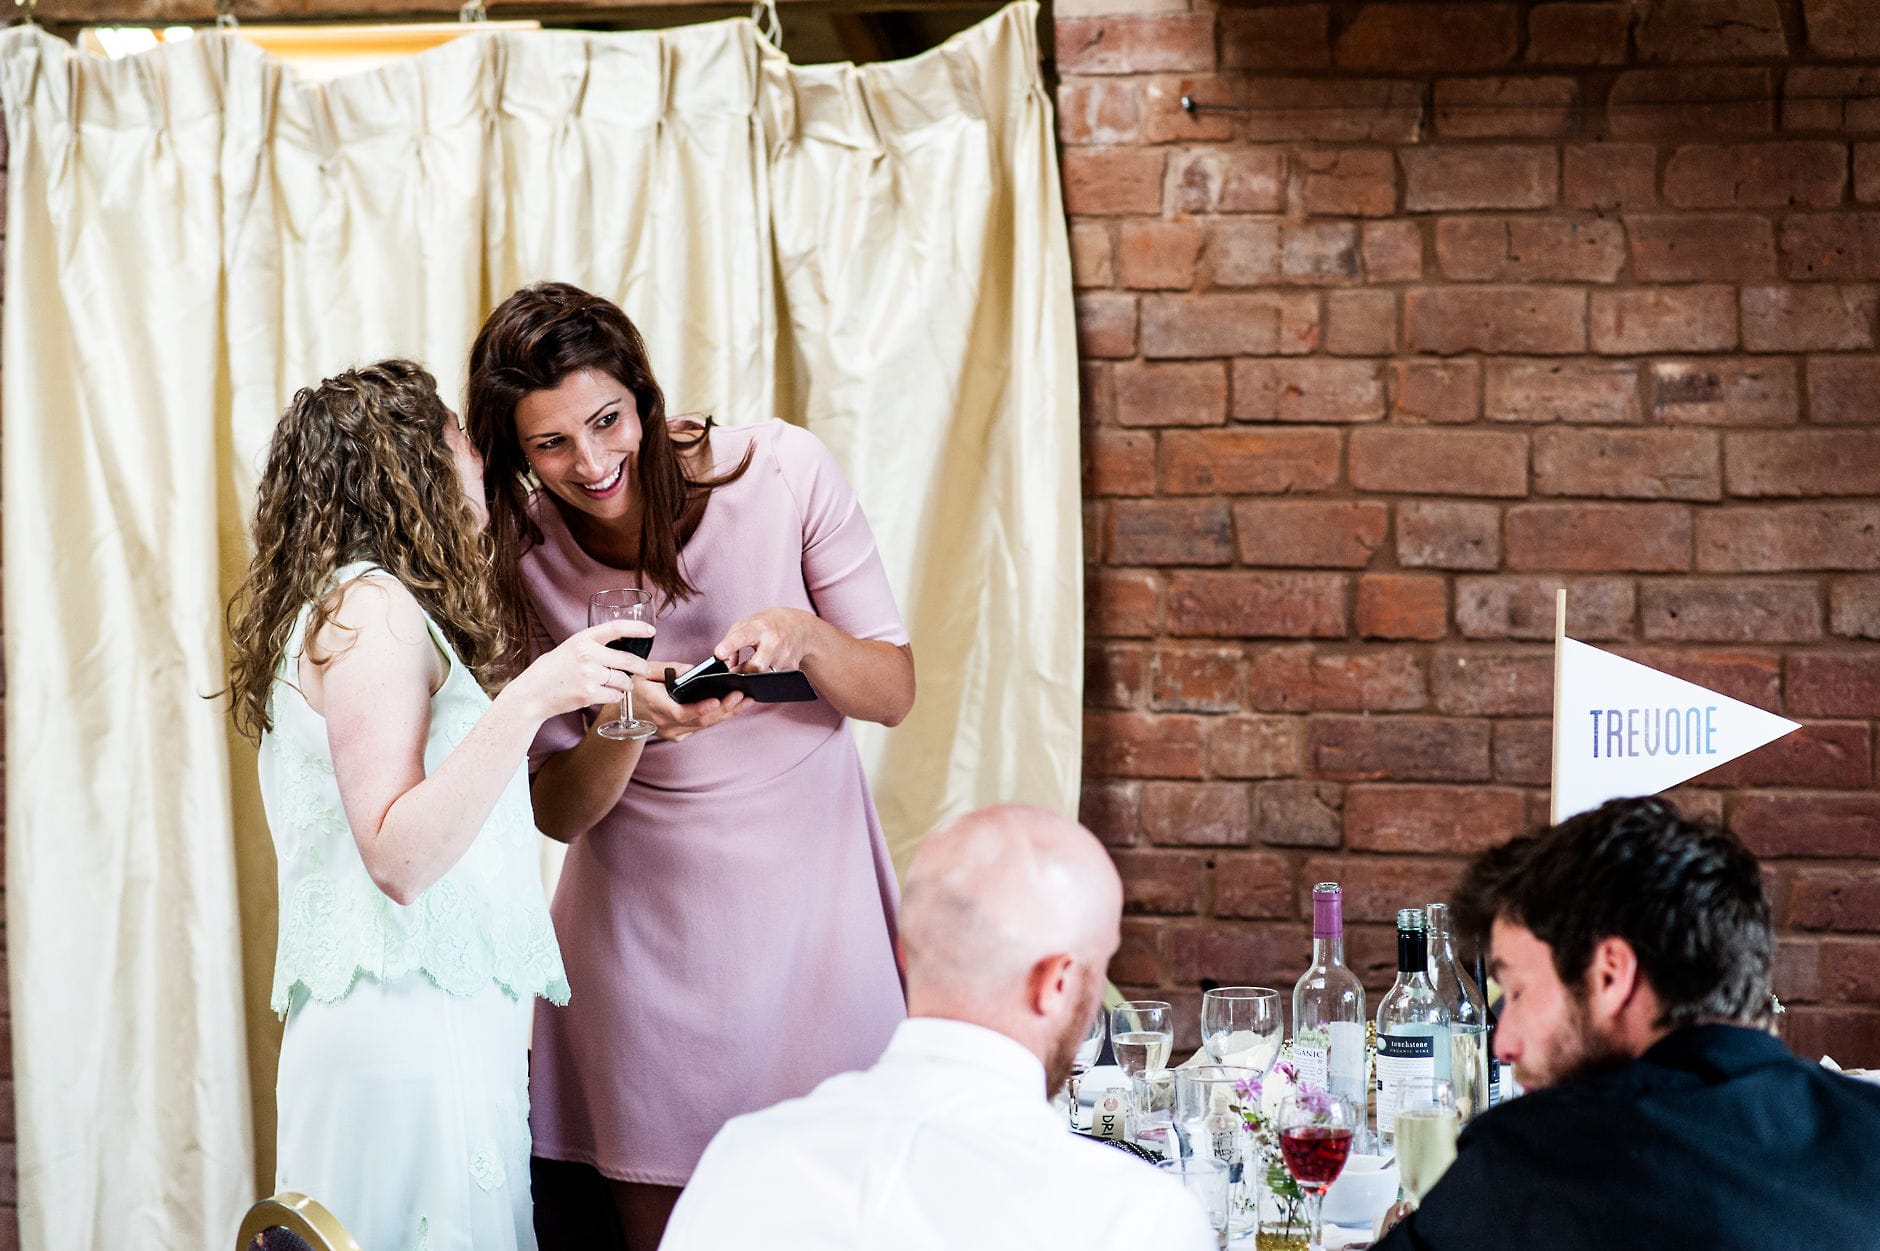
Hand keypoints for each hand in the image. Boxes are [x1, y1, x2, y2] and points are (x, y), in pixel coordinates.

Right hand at [512, 619, 651, 718]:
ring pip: (623, 680)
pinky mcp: (589, 694)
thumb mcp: (570, 648)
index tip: (651, 631)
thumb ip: (592, 646)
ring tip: (621, 685)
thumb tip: (620, 648)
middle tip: (643, 669)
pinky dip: (616, 696)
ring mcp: (589, 675)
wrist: (532, 693)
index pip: (616, 628)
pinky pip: (615, 695)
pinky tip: (608, 694)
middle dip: (640, 666)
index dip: (637, 628)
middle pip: (627, 659)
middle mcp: (587, 654)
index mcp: (583, 639)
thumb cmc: (551, 670)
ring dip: (627, 684)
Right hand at [632, 667, 750, 741]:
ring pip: (705, 724)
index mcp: (656, 706)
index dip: (700, 708)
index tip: (717, 700)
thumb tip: (692, 670)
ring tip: (747, 699)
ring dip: (728, 713)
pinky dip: (719, 716)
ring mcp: (673, 732)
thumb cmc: (635, 688)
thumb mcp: (645, 672)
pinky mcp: (679, 735)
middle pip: (700, 720)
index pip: (681, 712)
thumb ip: (668, 669)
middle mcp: (666, 724)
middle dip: (724, 708)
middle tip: (743, 695)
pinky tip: (735, 707)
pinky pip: (702, 726)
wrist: (624, 711)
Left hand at [714, 607, 823, 672]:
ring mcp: (785, 655)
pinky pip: (774, 679)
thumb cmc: (767, 624)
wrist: (798, 626)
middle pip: (757, 665)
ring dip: (753, 677)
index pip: (743, 636)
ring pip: (765, 676)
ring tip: (746, 674)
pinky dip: (765, 679)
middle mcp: (774, 641)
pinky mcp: (792, 667)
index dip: (729, 646)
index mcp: (760, 627)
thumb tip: (724, 666)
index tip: (719, 654)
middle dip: (743, 672)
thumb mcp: (747, 624)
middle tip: (731, 675)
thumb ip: (731, 641)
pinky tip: (762, 674)